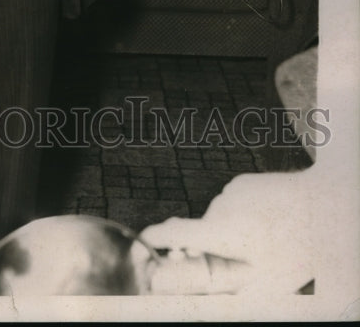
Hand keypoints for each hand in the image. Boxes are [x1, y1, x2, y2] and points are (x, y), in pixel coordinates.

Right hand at [139, 168, 318, 294]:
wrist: (326, 206)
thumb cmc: (297, 252)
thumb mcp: (262, 282)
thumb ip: (223, 285)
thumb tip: (194, 284)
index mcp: (222, 232)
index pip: (172, 233)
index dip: (153, 239)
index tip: (142, 242)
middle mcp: (219, 208)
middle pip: (201, 232)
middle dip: (210, 247)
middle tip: (241, 260)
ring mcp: (230, 192)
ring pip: (219, 219)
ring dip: (231, 232)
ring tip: (266, 239)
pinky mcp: (242, 182)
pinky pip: (232, 203)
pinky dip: (242, 215)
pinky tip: (268, 220)